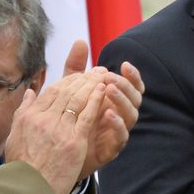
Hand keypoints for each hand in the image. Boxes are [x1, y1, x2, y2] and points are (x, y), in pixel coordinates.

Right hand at [4, 70, 104, 193]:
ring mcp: (59, 130)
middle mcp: (43, 119)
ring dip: (92, 84)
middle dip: (84, 78)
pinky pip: (87, 115)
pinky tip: (104, 91)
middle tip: (97, 70)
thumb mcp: (15, 135)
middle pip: (67, 92)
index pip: (52, 91)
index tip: (80, 75)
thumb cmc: (22, 166)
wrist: (29, 189)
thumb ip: (23, 112)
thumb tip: (31, 93)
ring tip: (103, 75)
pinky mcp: (74, 141)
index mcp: (30, 116)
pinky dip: (96, 100)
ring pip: (78, 100)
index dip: (68, 80)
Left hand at [59, 40, 144, 177]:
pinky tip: (107, 114)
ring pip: (131, 115)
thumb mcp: (70, 90)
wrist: (57, 153)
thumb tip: (80, 40)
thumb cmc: (69, 119)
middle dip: (125, 86)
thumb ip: (76, 68)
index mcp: (115, 99)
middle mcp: (120, 114)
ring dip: (122, 101)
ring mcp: (118, 131)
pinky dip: (117, 124)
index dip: (133, 75)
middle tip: (110, 78)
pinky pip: (121, 137)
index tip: (125, 64)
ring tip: (109, 90)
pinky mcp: (112, 148)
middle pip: (135, 98)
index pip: (132, 85)